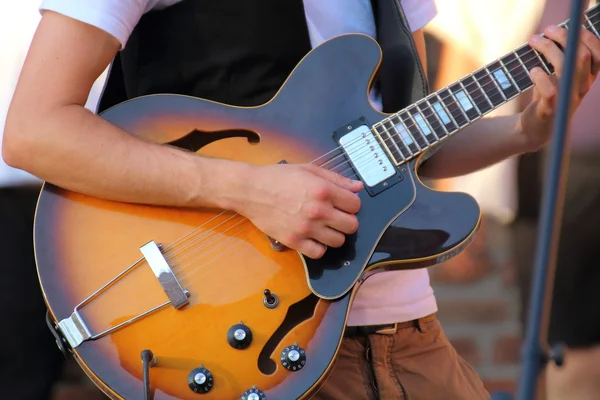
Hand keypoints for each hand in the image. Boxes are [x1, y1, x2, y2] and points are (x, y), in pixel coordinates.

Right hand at [238, 163, 362, 258]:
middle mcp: (318, 210)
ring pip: (338, 241)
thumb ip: (336, 178)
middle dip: (347, 221)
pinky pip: (318, 253)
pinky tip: (313, 238)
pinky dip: (319, 247)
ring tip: (324, 228)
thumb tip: (358, 187)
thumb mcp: (308, 170)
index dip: (351, 204)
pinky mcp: (294, 241)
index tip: (342, 204)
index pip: (355, 205)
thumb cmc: (279, 177)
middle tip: (336, 217)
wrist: (251, 190)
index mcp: (323, 190)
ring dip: (334, 235)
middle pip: (352, 226)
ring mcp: (306, 228)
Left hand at [519, 24, 599, 150]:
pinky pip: (550, 91)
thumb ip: (562, 58)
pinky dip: (540, 77)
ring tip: (533, 41)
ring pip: (565, 68)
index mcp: (587, 79)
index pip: (599, 54)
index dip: (587, 37)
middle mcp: (581, 88)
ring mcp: (567, 99)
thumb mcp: (559, 76)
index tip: (570, 26)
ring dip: (548, 49)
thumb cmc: (547, 97)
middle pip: (581, 56)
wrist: (534, 128)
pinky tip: (533, 69)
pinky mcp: (550, 109)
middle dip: (565, 38)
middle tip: (547, 30)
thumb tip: (556, 32)